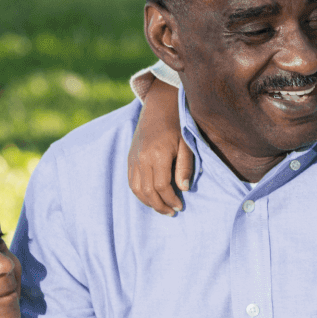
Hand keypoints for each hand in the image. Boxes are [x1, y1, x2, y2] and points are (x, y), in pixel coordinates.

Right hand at [127, 75, 191, 215]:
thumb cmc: (177, 124)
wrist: (159, 106)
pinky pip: (131, 181)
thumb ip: (185, 166)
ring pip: (136, 189)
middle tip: (172, 212)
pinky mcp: (130, 157)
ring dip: (148, 202)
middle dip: (160, 205)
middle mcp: (142, 158)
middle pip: (148, 191)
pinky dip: (139, 193)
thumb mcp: (186, 144)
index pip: (162, 186)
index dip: (171, 199)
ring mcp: (133, 158)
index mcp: (158, 154)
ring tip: (161, 208)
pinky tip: (150, 198)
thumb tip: (184, 189)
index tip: (180, 206)